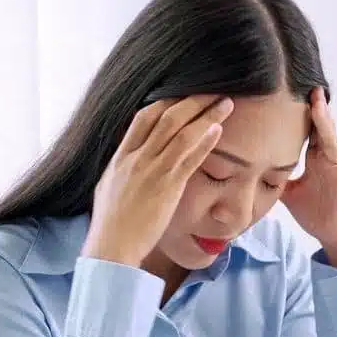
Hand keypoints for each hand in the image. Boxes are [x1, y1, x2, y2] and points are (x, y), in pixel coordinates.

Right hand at [81, 95, 233, 266]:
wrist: (111, 246)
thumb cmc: (111, 223)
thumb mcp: (110, 186)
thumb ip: (123, 168)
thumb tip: (130, 157)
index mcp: (121, 156)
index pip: (143, 117)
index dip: (165, 102)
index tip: (183, 94)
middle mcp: (136, 158)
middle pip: (166, 117)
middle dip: (191, 100)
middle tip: (212, 90)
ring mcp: (152, 171)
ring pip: (181, 133)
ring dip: (206, 115)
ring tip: (226, 104)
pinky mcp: (167, 187)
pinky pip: (189, 158)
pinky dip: (204, 141)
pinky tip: (218, 129)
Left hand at [281, 87, 336, 269]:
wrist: (336, 236)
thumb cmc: (317, 214)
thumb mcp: (290, 195)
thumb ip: (277, 180)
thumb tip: (253, 171)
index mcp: (314, 161)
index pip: (305, 134)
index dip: (297, 117)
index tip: (286, 96)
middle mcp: (327, 160)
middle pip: (318, 130)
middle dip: (312, 110)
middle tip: (305, 87)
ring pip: (331, 141)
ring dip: (326, 123)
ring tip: (321, 103)